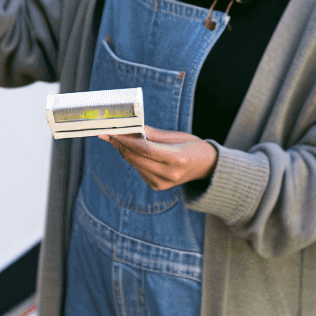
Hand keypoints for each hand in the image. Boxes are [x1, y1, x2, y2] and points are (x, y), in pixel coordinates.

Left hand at [104, 126, 218, 189]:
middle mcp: (170, 174)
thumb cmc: (192, 146)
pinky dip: (134, 159)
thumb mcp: (177, 136)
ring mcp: (163, 183)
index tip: (114, 132)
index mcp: (177, 158)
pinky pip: (139, 170)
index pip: (146, 149)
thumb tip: (132, 128)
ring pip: (135, 165)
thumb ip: (153, 134)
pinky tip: (132, 150)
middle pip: (137, 158)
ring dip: (125, 152)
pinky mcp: (158, 187)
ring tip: (118, 138)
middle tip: (109, 134)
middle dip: (121, 145)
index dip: (127, 140)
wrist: (206, 167)